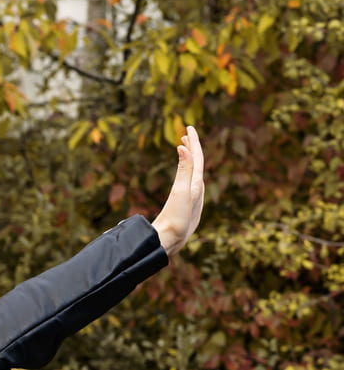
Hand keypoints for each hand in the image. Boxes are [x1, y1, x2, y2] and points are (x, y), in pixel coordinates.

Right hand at [151, 125, 204, 256]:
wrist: (171, 241)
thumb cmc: (177, 219)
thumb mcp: (181, 192)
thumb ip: (184, 170)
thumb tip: (184, 147)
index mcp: (197, 184)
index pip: (198, 157)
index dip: (194, 142)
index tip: (189, 127)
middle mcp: (197, 190)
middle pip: (197, 163)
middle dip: (192, 147)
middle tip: (185, 134)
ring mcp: (192, 198)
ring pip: (193, 172)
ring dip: (189, 158)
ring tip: (183, 149)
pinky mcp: (185, 205)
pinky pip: (188, 181)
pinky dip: (185, 171)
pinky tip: (182, 176)